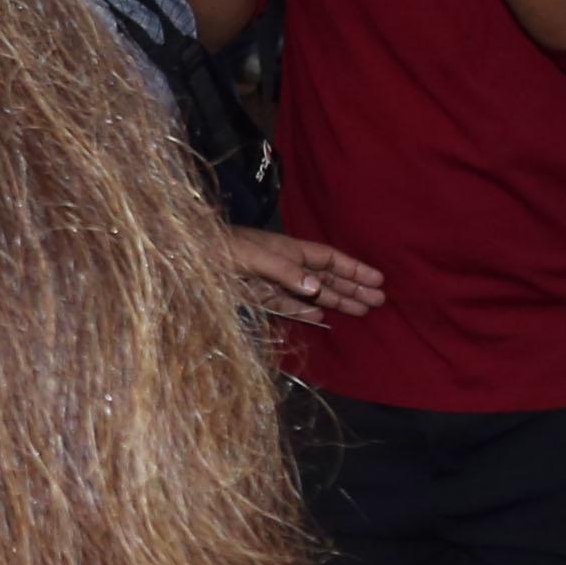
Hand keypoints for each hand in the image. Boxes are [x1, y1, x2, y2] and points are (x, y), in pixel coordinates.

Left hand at [226, 230, 388, 325]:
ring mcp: (271, 281)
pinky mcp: (255, 296)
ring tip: (359, 310)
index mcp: (288, 249)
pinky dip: (303, 310)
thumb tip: (318, 290)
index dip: (353, 269)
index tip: (378, 281)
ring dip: (335, 300)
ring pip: (311, 293)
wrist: (187, 257)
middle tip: (378, 302)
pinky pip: (286, 305)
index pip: (329, 259)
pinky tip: (319, 316)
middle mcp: (284, 265)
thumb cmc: (221, 248)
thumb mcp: (254, 256)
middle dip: (352, 288)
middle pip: (326, 277)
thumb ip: (285, 271)